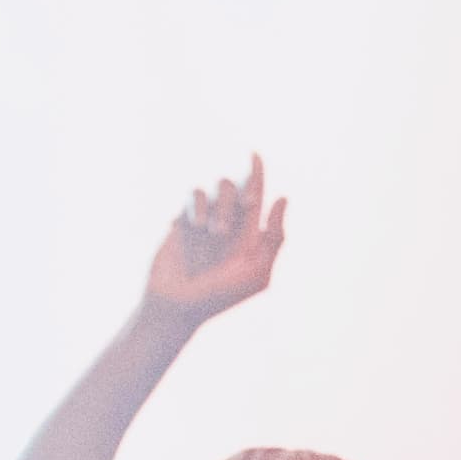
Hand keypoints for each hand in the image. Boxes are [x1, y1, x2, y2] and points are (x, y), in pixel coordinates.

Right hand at [140, 156, 287, 326]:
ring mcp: (205, 220)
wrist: (177, 305)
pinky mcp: (183, 220)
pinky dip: (195, 208)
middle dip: (232, 202)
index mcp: (250, 235)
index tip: (255, 154)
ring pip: (215, 188)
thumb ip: (274, 239)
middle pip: (236, 188)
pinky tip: (191, 228)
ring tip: (209, 233)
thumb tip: (283, 197)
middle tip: (225, 227)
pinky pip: (193, 196)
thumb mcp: (257, 273)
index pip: (257, 195)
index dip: (258, 173)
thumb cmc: (219, 296)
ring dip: (215, 208)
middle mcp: (230, 223)